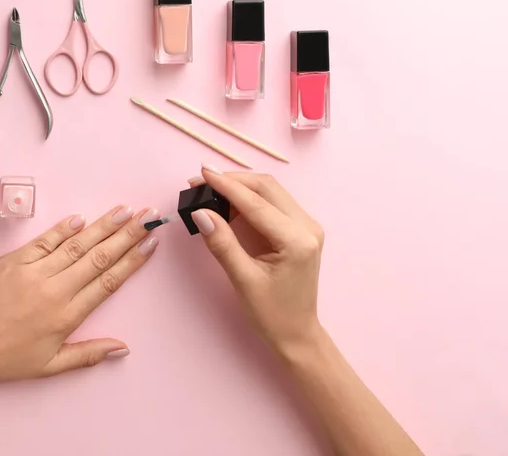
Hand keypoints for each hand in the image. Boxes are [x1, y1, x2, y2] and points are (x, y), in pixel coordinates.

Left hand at [0, 206, 159, 395]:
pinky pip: (43, 241)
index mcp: (67, 316)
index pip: (109, 281)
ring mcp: (33, 273)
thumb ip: (88, 354)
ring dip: (102, 226)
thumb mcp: (50, 366)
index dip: (133, 260)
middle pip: (99, 257)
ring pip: (76, 245)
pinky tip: (81, 218)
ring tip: (124, 211)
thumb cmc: (4, 361)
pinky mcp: (11, 262)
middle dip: (127, 234)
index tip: (151, 243)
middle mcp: (55, 290)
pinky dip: (63, 229)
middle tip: (148, 216)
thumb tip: (123, 347)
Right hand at [188, 166, 324, 353]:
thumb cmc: (272, 314)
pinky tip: (227, 203)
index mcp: (297, 240)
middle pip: (267, 187)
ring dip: (240, 186)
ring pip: (270, 191)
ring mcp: (307, 226)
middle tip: (200, 181)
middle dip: (232, 180)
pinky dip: (248, 198)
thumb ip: (222, 243)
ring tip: (209, 190)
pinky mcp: (300, 229)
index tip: (202, 173)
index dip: (227, 185)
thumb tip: (200, 212)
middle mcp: (308, 226)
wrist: (297, 334)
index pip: (256, 203)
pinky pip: (272, 203)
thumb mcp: (243, 280)